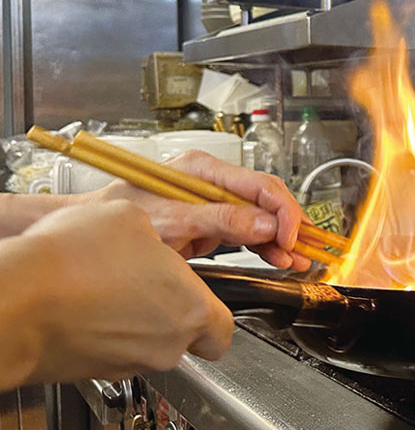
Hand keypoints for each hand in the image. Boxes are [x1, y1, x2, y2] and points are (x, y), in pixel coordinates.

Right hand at [0, 200, 233, 386]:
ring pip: (150, 345)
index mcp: (190, 308)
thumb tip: (151, 235)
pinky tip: (88, 301)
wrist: (14, 300)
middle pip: (187, 338)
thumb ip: (158, 234)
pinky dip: (108, 330)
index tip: (205, 295)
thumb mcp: (131, 218)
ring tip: (111, 286)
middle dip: (175, 313)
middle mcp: (166, 344)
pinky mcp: (93, 371)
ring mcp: (128, 362)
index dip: (216, 312)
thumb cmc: (72, 263)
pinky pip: (114, 350)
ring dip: (138, 320)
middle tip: (154, 285)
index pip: (225, 330)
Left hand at [95, 151, 310, 270]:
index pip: (258, 185)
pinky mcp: (212, 221)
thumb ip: (218, 220)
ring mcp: (213, 201)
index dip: (281, 212)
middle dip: (289, 225)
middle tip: (304, 249)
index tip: (289, 237)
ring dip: (281, 238)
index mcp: (203, 170)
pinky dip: (266, 245)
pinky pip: (248, 231)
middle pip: (266, 199)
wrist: (94, 231)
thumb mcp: (171, 221)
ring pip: (261, 217)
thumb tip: (262, 223)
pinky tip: (281, 257)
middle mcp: (213, 181)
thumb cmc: (119, 217)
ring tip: (299, 259)